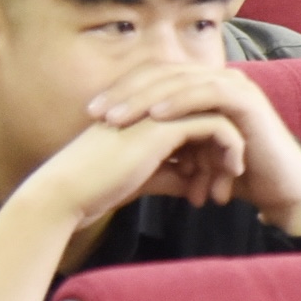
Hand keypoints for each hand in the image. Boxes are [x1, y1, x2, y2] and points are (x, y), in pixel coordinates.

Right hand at [26, 95, 247, 232]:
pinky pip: (217, 127)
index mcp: (151, 114)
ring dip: (226, 160)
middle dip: (221, 159)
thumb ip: (172, 174)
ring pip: (219, 122)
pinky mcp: (167, 124)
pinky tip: (224, 181)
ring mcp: (163, 110)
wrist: (70, 191)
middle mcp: (159, 106)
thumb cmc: (99, 187)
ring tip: (220, 195)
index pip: (198, 123)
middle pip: (211, 121)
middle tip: (221, 193)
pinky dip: (230, 152)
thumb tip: (196, 182)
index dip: (210, 155)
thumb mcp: (145, 178)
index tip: (211, 187)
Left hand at [79, 59, 300, 233]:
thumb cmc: (234, 176)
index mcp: (200, 88)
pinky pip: (207, 93)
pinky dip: (180, 102)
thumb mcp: (189, 158)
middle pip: (162, 74)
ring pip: (180, 81)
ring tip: (117, 117)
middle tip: (96, 113)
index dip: (120, 91)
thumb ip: (163, 145)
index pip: (153, 78)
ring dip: (145, 98)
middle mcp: (215, 79)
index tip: (91, 114)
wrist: (279, 189)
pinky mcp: (246, 99)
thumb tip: (121, 150)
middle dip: (125, 93)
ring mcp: (233, 86)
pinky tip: (156, 115)